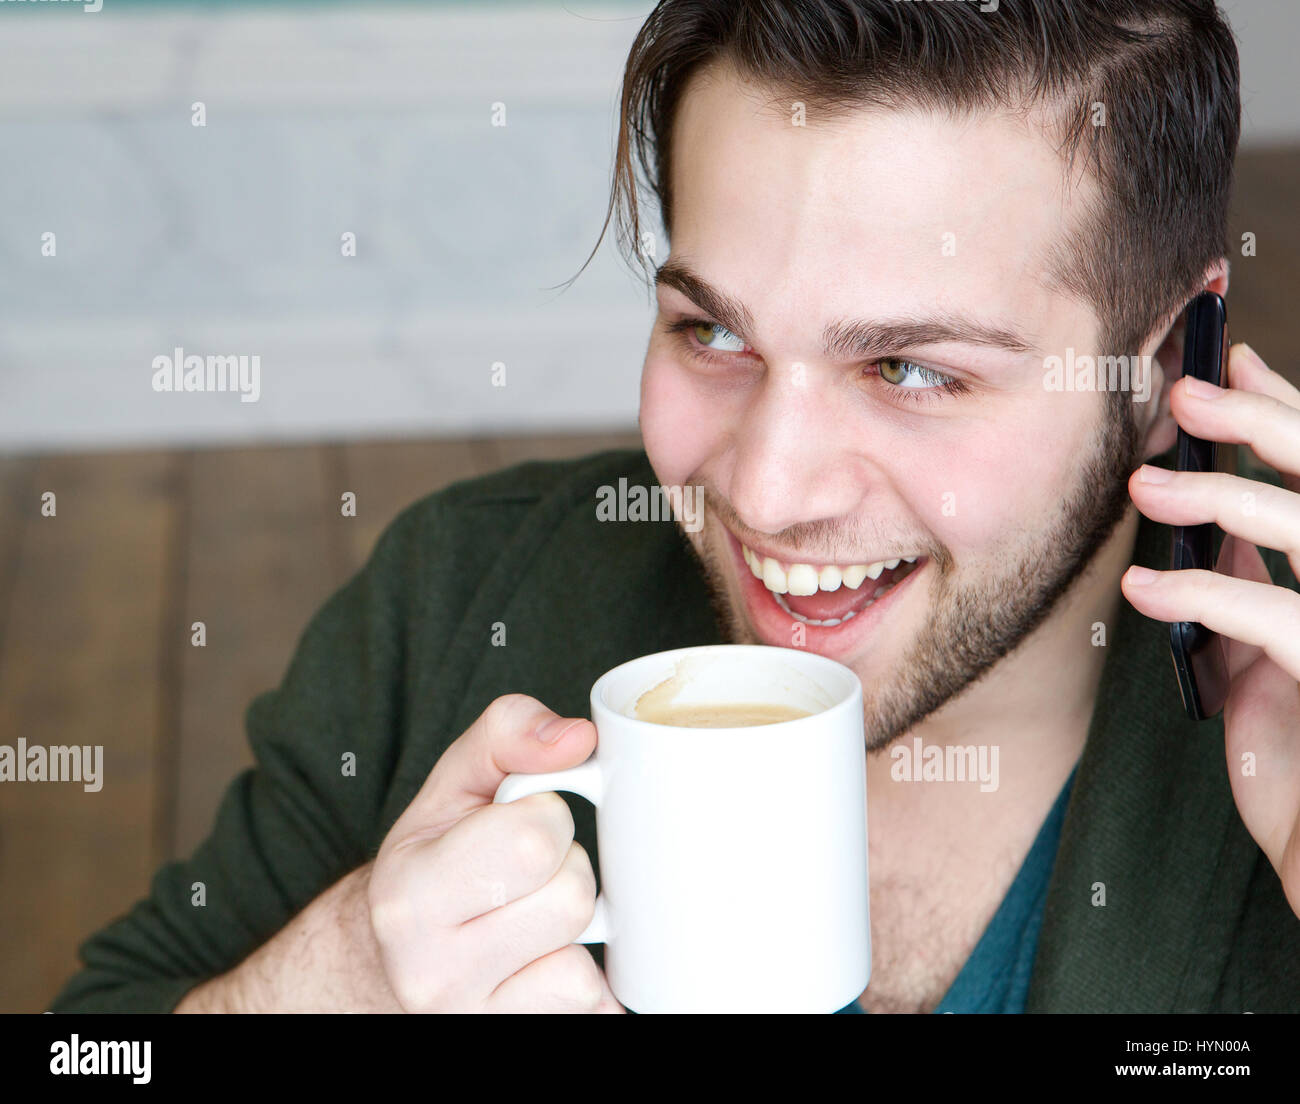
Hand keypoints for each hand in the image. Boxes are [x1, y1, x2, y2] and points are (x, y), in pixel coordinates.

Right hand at [367, 694, 624, 1011]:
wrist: (390, 960)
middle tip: (526, 872)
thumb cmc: (434, 859)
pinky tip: (541, 960)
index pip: (535, 841)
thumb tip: (578, 739)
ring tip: (530, 915)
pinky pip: (590, 1006)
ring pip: (584, 961)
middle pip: (572, 898)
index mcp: (410, 894)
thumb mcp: (454, 783)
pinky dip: (580, 976)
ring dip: (573, 929)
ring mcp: (470, 1020)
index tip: (518, 822)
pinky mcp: (508, 1043)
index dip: (547, 818)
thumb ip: (509, 733)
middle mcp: (430, 971)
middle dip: (566, 869)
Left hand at [1123, 342, 1299, 918]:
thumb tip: (1202, 535)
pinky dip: (1202, 593)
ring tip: (1144, 485)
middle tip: (1184, 388)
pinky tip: (1144, 586)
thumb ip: (1246, 590)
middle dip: (1262, 422)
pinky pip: (1274, 615)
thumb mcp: (1266, 658)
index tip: (1231, 363)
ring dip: (1218, 497)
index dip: (1286, 410)